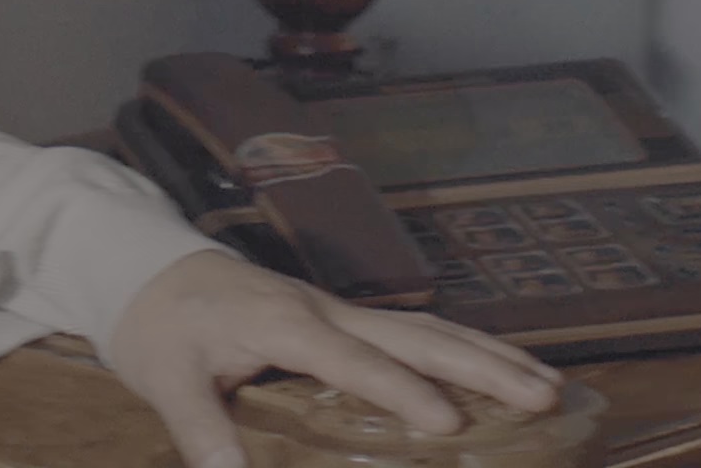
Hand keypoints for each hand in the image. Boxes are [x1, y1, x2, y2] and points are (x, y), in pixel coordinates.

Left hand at [104, 251, 563, 467]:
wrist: (151, 270)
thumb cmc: (162, 328)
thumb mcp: (169, 380)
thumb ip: (201, 429)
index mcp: (287, 324)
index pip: (356, 362)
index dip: (402, 393)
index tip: (449, 425)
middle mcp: (327, 310)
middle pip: (419, 335)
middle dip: (484, 366)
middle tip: (545, 395)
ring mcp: (340, 310)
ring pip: (429, 328)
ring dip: (490, 354)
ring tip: (549, 383)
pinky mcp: (344, 318)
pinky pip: (416, 331)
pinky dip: (464, 347)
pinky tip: (498, 369)